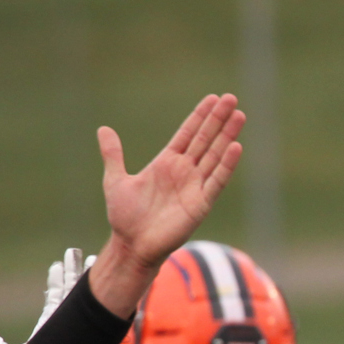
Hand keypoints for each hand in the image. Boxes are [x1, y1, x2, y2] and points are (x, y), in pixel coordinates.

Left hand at [99, 92, 244, 271]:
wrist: (132, 245)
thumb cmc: (125, 216)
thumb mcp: (115, 180)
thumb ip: (113, 155)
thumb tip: (104, 129)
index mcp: (166, 163)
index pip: (187, 134)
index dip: (200, 116)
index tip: (212, 99)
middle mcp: (184, 171)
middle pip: (205, 139)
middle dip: (218, 119)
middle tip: (231, 98)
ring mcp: (194, 186)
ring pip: (215, 155)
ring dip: (227, 135)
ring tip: (239, 115)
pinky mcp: (201, 203)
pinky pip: (217, 181)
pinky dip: (226, 164)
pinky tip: (236, 147)